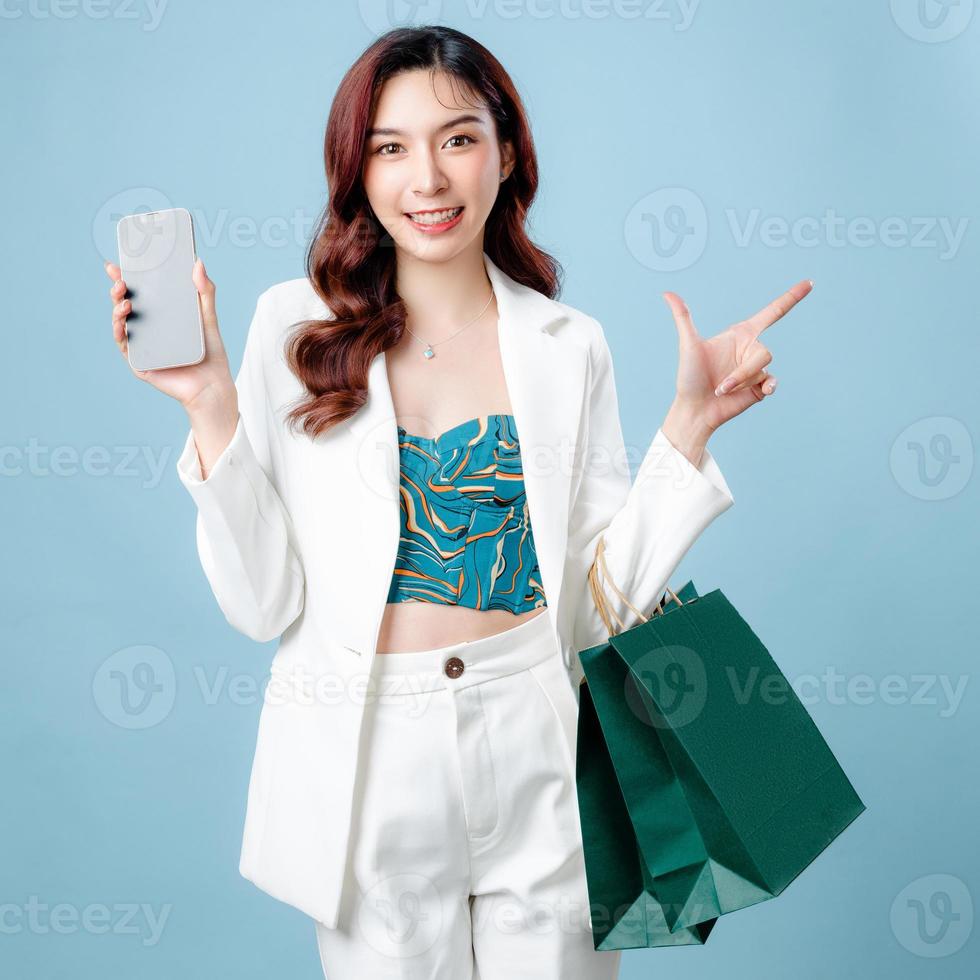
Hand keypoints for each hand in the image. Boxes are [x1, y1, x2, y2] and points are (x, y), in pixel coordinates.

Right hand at [105, 257, 235, 410]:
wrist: (213, 384)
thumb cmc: (211, 353)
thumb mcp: (208, 317)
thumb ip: (205, 291)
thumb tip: (199, 262)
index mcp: (161, 315)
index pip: (139, 292)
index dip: (126, 277)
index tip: (117, 264)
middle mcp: (148, 328)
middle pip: (125, 304)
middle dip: (118, 289)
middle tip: (120, 280)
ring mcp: (142, 345)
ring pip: (121, 323)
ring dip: (117, 309)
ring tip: (125, 301)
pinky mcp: (140, 363)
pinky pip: (125, 345)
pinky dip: (120, 332)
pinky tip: (122, 323)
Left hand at [661, 280, 812, 432]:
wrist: (695, 410)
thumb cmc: (689, 377)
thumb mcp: (688, 345)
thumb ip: (683, 317)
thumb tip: (667, 293)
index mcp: (739, 335)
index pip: (771, 313)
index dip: (790, 298)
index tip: (809, 283)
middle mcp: (750, 349)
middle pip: (765, 351)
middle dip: (744, 371)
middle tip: (721, 385)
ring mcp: (756, 369)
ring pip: (764, 368)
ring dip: (743, 381)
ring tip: (723, 390)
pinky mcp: (760, 387)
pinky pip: (772, 381)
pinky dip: (768, 386)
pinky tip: (762, 391)